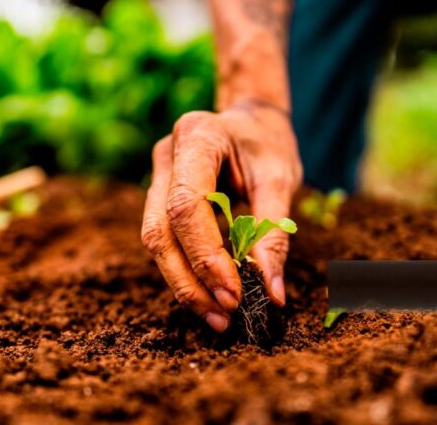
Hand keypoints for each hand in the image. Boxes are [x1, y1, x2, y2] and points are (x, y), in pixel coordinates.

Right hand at [141, 100, 301, 331]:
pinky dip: (185, 272)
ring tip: (217, 317)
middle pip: (160, 230)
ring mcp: (157, 175)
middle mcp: (166, 155)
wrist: (251, 120)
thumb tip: (272, 293)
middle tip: (224, 317)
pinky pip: (164, 240)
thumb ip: (273, 233)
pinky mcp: (159, 196)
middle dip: (189, 280)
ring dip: (184, 284)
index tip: (235, 294)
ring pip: (155, 241)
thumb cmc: (268, 145)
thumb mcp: (280, 179)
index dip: (205, 255)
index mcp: (196, 137)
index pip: (186, 205)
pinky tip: (208, 297)